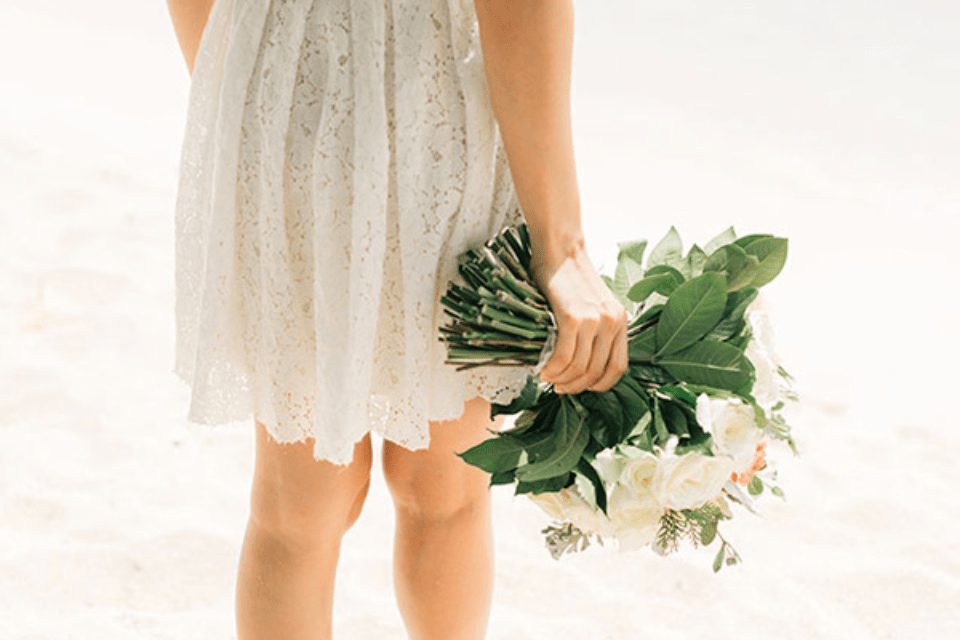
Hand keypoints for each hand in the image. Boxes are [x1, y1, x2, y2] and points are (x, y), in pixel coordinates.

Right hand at [529, 241, 628, 393]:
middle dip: (576, 387)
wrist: (560, 249)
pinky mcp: (573, 317)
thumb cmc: (570, 276)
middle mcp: (612, 323)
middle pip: (596, 373)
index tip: (581, 386)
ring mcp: (594, 321)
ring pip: (579, 368)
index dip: (599, 385)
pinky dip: (553, 369)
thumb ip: (594, 329)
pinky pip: (564, 357)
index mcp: (620, 321)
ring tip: (548, 378)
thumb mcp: (593, 304)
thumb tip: (578, 363)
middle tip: (560, 388)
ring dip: (561, 380)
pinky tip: (544, 370)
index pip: (618, 368)